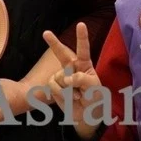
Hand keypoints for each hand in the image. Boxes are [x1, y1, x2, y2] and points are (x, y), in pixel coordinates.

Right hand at [43, 22, 100, 140]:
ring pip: (58, 77)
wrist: (86, 115)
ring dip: (67, 89)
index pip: (83, 49)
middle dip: (53, 43)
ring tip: (76, 96)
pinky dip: (61, 93)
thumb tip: (68, 77)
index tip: (81, 25)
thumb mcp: (94, 88)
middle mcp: (72, 68)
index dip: (82, 37)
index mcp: (85, 65)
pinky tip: (69, 98)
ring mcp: (62, 77)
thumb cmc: (94, 98)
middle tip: (46, 33)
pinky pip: (53, 85)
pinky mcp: (55, 86)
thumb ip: (83, 79)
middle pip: (62, 54)